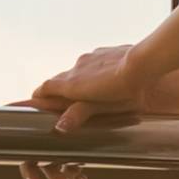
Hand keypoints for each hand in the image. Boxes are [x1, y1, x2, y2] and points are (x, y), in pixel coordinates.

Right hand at [28, 41, 150, 129]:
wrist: (143, 64)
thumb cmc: (123, 91)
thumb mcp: (99, 106)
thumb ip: (78, 114)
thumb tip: (59, 127)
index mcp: (72, 82)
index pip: (47, 86)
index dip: (40, 94)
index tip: (35, 100)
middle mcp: (77, 66)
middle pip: (62, 78)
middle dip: (60, 89)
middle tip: (61, 100)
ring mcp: (91, 56)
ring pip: (79, 69)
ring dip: (79, 79)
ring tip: (87, 91)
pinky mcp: (105, 51)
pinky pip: (94, 61)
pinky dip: (94, 70)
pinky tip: (106, 77)